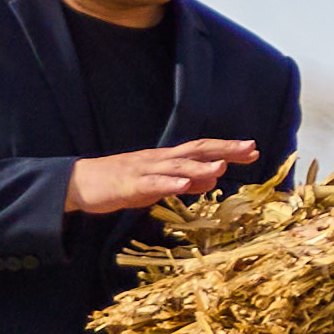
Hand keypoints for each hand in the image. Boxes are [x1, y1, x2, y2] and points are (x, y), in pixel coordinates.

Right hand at [67, 139, 256, 216]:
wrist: (79, 183)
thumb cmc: (120, 182)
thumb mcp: (158, 183)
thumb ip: (185, 181)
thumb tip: (212, 180)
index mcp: (167, 159)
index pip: (202, 150)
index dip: (227, 148)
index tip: (254, 149)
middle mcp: (159, 160)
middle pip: (195, 150)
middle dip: (224, 149)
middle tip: (251, 149)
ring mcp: (144, 171)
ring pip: (175, 166)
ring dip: (200, 166)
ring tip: (223, 166)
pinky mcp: (128, 185)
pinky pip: (150, 184)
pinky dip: (168, 184)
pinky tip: (184, 185)